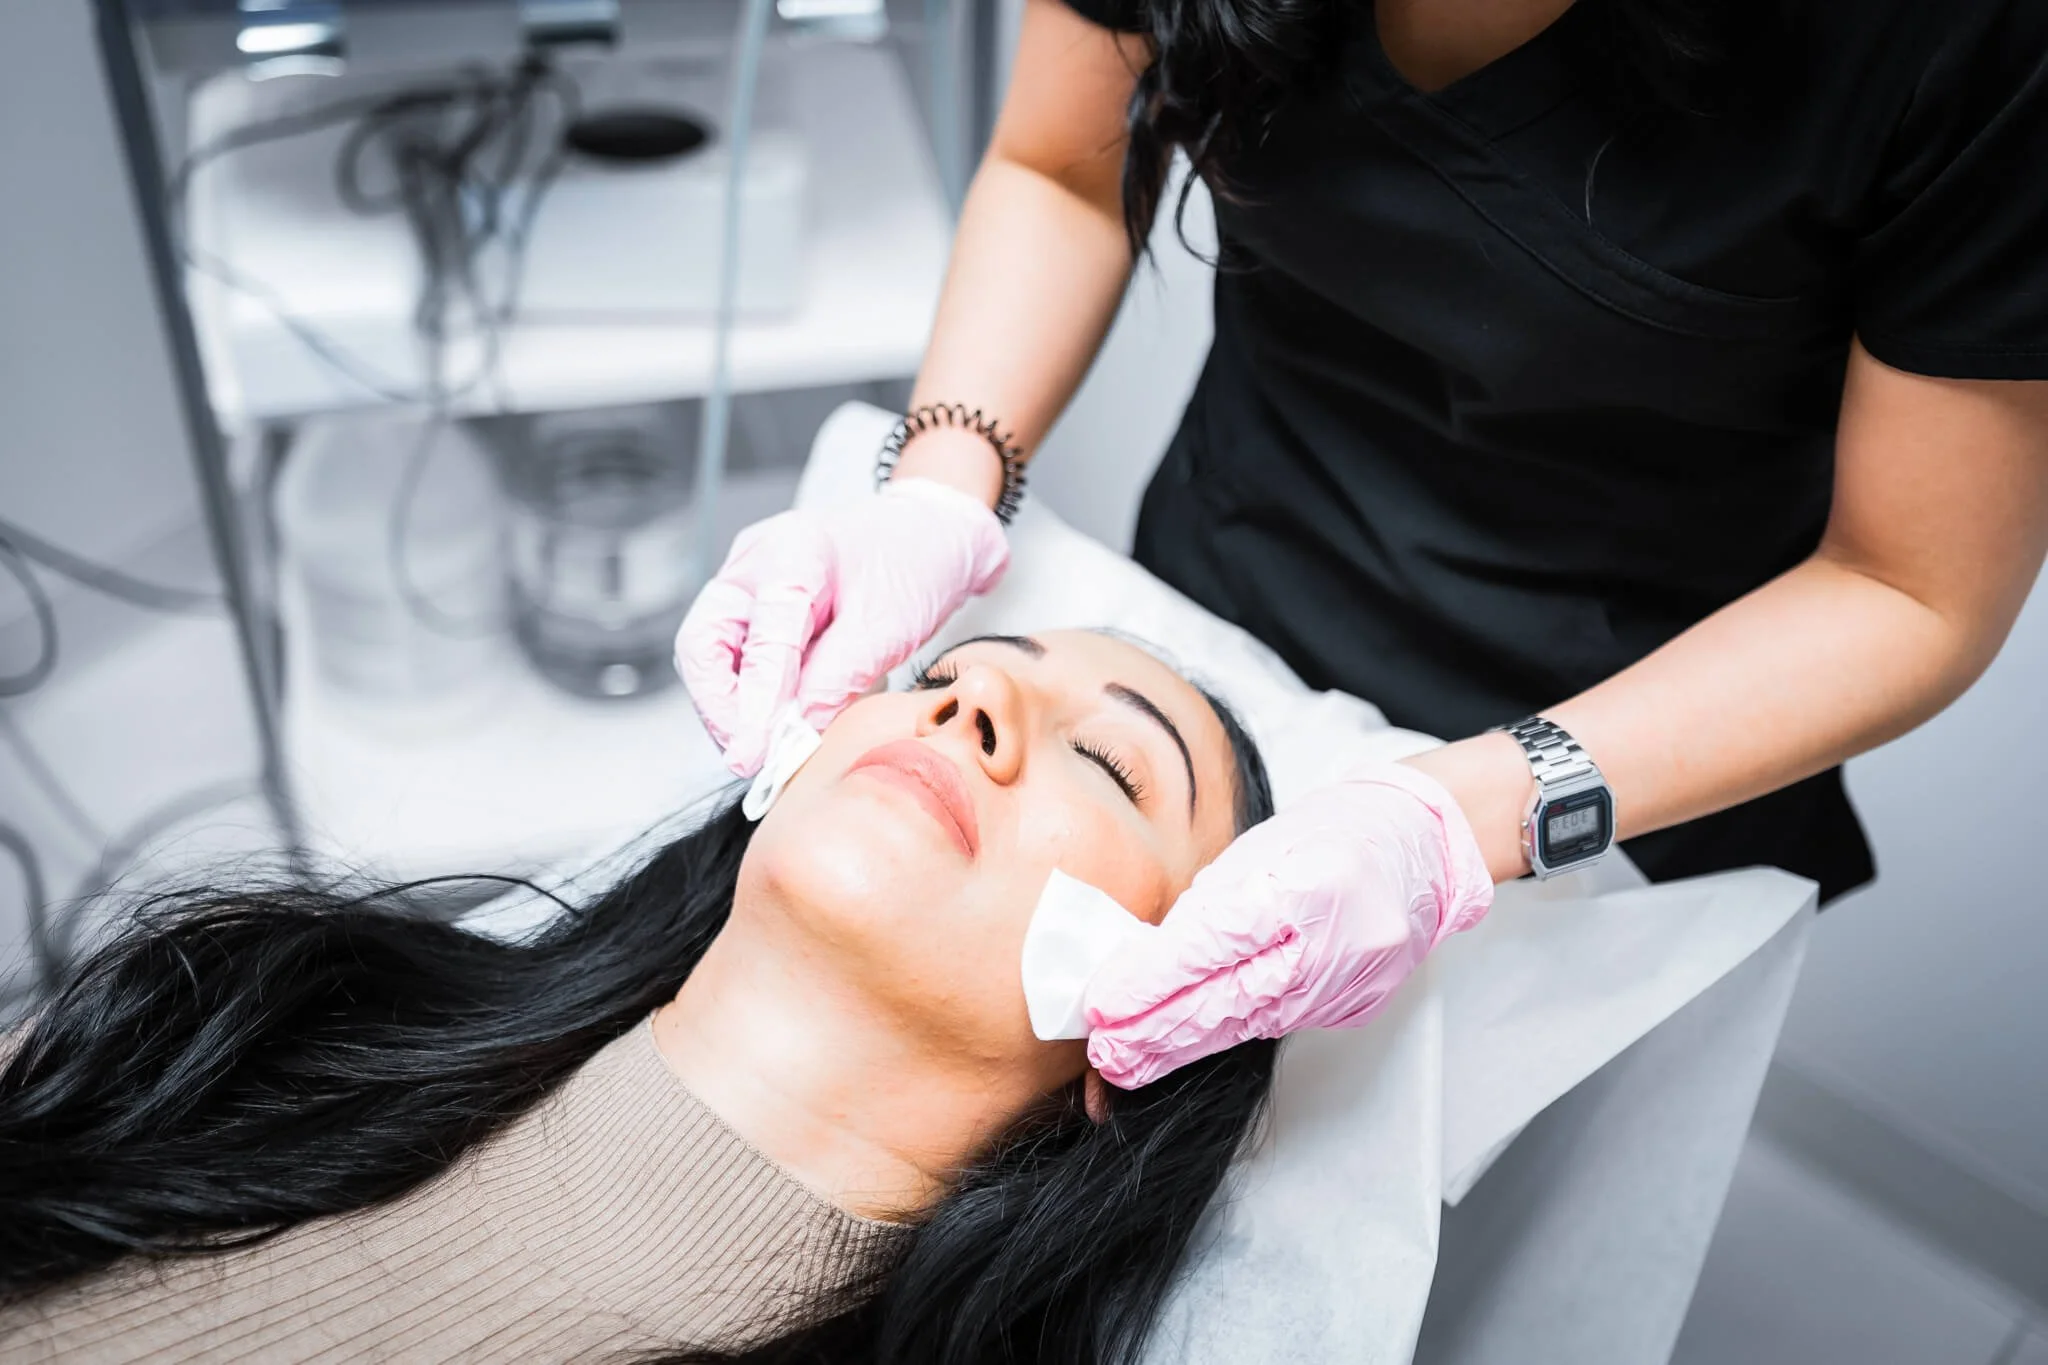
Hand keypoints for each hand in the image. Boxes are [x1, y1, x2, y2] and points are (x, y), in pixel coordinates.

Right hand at [676, 479, 1008, 774]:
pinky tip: (776, 724)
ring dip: (733, 709)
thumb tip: (796, 731)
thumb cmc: (913, 566)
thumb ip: (838, 679)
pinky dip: (750, 697)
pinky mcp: (754, 608)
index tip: (756, 755)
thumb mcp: (888, 628)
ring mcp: (747, 584)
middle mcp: (753, 563)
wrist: (930, 535)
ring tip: (767, 748)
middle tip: (751, 757)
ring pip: (711, 656)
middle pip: (704, 645)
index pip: (761, 638)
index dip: (755, 704)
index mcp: (791, 553)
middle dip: (723, 709)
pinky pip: (735, 660)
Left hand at [1084, 763, 1495, 1088]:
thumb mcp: (1263, 848)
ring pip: (1249, 1023)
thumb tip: (1146, 959)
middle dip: (1158, 1030)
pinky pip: (1278, 1022)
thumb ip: (1209, 907)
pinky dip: (1228, 1032)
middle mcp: (1333, 943)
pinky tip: (1186, 1044)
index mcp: (1307, 885)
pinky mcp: (1353, 1006)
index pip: (1214, 944)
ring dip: (1184, 1045)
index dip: (1152, 981)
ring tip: (1129, 1062)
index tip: (1103, 1004)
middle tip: (1105, 1053)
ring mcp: (1348, 982)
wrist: (1425, 845)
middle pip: (1230, 998)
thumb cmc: (1335, 832)